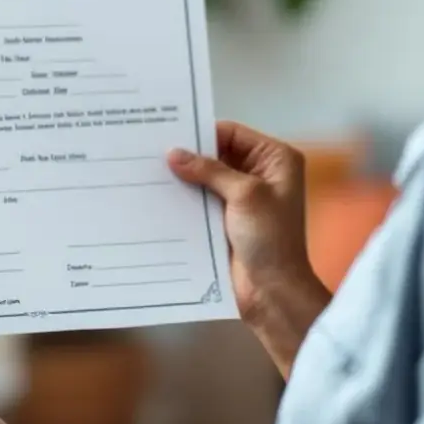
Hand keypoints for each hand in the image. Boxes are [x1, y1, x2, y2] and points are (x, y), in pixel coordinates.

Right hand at [167, 120, 311, 321]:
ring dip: (183, 178)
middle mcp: (260, 173)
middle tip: (150, 149)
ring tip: (147, 170)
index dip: (202, 133)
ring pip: (205, 178)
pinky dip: (183, 197)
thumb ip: (209, 170)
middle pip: (217, 154)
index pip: (232, 133)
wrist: (271, 291)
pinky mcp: (225, 218)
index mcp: (275, 159)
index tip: (168, 133)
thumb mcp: (244, 195)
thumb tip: (173, 153)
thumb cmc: (270, 237)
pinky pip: (200, 200)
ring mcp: (241, 197)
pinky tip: (157, 193)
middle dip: (188, 155)